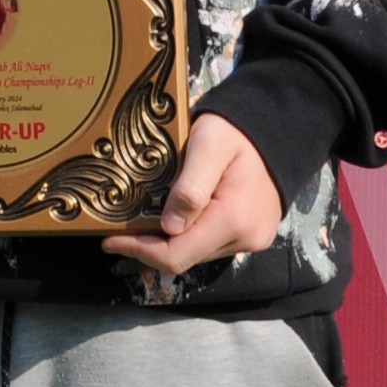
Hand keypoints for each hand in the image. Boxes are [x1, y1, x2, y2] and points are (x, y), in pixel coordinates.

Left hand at [100, 114, 281, 278]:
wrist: (276, 129)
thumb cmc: (236, 130)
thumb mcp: (208, 144)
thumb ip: (190, 186)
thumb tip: (169, 228)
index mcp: (234, 219)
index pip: (177, 255)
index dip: (139, 251)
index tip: (110, 239)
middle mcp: (246, 239)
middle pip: (185, 257)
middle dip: (150, 245)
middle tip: (122, 227)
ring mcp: (252, 240)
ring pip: (197, 253)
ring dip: (170, 240)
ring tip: (146, 219)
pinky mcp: (253, 236)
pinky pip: (212, 245)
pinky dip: (189, 235)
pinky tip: (176, 216)